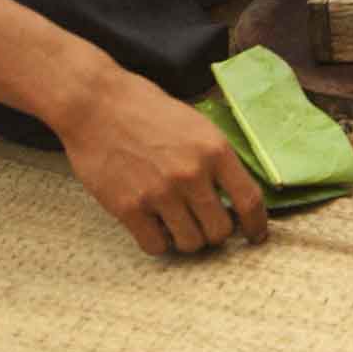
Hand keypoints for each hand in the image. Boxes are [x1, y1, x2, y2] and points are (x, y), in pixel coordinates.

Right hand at [53, 66, 268, 256]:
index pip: (249, 200)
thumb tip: (235, 191)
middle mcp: (192, 174)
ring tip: (179, 225)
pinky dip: (158, 243)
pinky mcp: (129, 208)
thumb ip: (217, 157)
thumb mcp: (196, 124)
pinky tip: (155, 227)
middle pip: (220, 230)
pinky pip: (155, 246)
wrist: (96, 105)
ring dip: (188, 240)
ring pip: (190, 243)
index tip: (256, 235)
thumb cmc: (146, 109)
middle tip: (205, 223)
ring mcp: (159, 193)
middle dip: (216, 232)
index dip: (256, 224)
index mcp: (215, 150)